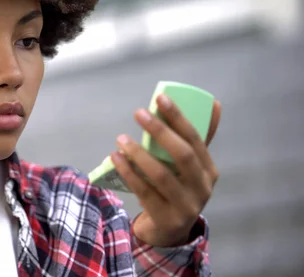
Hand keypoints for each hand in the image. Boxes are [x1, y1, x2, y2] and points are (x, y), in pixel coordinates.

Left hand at [110, 94, 221, 246]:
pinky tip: (116, 158)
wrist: (169, 232)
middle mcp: (202, 188)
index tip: (160, 98)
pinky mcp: (166, 219)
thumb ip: (197, 140)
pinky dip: (129, 173)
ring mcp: (186, 206)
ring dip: (139, 154)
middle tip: (139, 113)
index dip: (179, 117)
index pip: (196, 139)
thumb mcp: (189, 168)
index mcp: (209, 170)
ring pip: (162, 175)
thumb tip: (215, 104)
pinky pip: (144, 192)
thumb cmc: (177, 190)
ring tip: (121, 139)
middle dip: (160, 131)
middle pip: (182, 155)